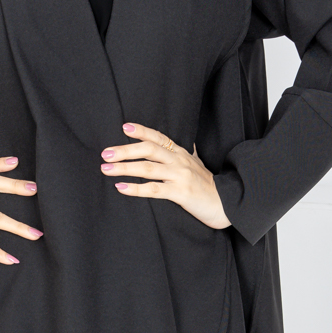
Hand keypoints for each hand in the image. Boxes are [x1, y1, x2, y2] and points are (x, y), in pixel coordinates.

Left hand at [100, 123, 230, 230]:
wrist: (226, 204)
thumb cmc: (208, 185)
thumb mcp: (198, 164)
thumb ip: (189, 153)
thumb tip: (187, 142)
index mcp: (182, 153)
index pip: (159, 137)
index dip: (142, 131)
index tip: (124, 127)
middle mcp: (180, 161)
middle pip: (149, 149)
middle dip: (125, 150)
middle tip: (105, 153)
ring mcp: (180, 176)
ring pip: (148, 168)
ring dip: (125, 167)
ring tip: (106, 169)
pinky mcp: (181, 193)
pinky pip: (154, 189)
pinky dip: (135, 188)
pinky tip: (121, 187)